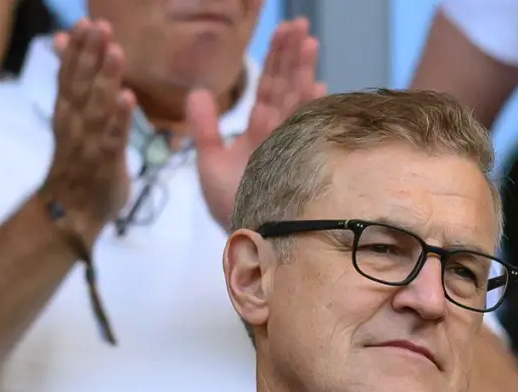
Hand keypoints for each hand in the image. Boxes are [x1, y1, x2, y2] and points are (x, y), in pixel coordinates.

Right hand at [41, 19, 134, 240]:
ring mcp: (88, 143)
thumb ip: (71, 80)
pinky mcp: (105, 162)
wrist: (69, 213)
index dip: (76, 49)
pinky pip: (112, 138)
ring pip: (96, 107)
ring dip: (105, 80)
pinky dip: (118, 119)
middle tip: (99, 25)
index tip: (84, 22)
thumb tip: (61, 41)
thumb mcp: (70, 117)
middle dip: (90, 55)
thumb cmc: (76, 162)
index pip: (69, 75)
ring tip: (115, 52)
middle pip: (81, 85)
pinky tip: (127, 98)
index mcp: (67, 111)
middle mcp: (73, 123)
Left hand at [187, 17, 323, 224]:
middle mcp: (279, 135)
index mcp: (260, 130)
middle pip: (286, 88)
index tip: (285, 30)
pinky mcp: (296, 165)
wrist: (241, 242)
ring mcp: (290, 149)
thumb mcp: (208, 162)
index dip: (275, 59)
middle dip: (291, 57)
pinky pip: (306, 133)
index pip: (269, 87)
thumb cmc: (229, 205)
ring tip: (309, 44)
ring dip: (303, 74)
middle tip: (299, 24)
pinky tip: (319, 87)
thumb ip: (204, 127)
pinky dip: (312, 111)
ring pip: (297, 104)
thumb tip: (198, 91)